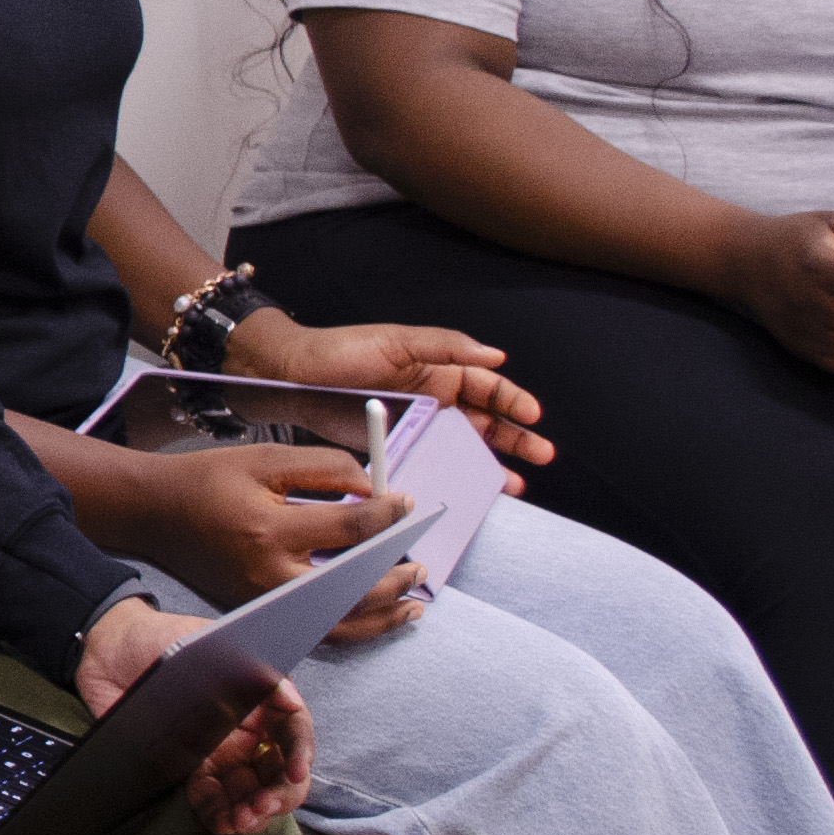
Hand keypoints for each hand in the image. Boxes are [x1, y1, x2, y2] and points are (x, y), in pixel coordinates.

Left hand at [77, 598, 312, 834]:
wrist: (104, 651)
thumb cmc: (158, 637)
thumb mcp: (202, 640)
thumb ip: (247, 666)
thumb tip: (291, 698)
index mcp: (255, 698)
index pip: (292, 730)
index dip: (301, 753)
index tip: (297, 773)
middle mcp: (243, 730)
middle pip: (277, 771)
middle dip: (278, 793)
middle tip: (261, 805)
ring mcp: (217, 753)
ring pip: (249, 792)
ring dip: (252, 811)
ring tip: (241, 819)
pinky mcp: (188, 771)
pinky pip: (213, 801)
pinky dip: (222, 816)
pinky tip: (223, 823)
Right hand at [141, 448, 426, 645]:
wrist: (156, 513)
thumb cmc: (211, 480)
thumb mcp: (267, 458)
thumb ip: (328, 468)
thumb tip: (379, 492)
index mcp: (268, 530)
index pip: (350, 529)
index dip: (389, 515)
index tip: (409, 504)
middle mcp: (267, 575)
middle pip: (353, 588)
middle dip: (395, 575)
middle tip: (419, 561)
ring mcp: (262, 602)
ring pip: (339, 623)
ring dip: (383, 614)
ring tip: (413, 598)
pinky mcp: (259, 613)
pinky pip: (318, 630)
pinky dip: (354, 627)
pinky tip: (379, 615)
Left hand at [220, 310, 552, 471]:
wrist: (291, 378)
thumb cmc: (340, 352)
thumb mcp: (395, 342)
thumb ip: (446, 346)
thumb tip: (496, 356)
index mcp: (439, 370)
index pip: (488, 386)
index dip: (512, 400)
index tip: (531, 415)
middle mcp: (435, 400)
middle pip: (486, 421)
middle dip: (516, 437)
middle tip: (542, 455)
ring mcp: (418, 427)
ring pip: (465, 447)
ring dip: (492, 464)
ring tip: (515, 484)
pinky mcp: (397, 448)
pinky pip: (432, 464)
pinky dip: (453, 478)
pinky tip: (469, 492)